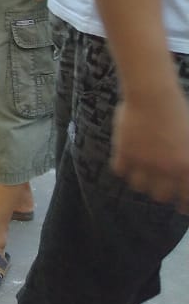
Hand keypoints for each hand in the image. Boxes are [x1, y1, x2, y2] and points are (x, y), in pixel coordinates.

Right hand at [112, 86, 188, 212]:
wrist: (153, 95)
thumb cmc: (180, 113)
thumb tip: (185, 173)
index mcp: (188, 167)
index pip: (186, 199)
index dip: (184, 206)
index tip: (181, 207)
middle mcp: (166, 170)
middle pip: (160, 197)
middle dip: (161, 192)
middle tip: (161, 187)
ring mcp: (143, 162)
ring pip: (138, 186)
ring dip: (141, 180)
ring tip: (144, 172)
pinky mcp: (124, 152)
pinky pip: (120, 171)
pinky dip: (124, 168)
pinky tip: (129, 160)